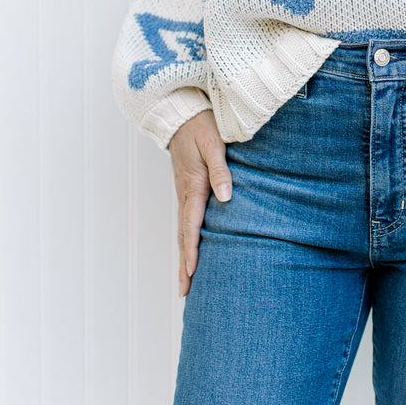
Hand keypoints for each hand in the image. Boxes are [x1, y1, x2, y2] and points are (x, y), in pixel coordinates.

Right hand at [168, 109, 231, 295]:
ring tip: (185, 280)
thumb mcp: (213, 142)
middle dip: (184, 264)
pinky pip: (185, 219)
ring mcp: (183, 191)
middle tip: (184, 292)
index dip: (192, 250)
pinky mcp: (185, 187)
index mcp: (193, 184)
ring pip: (183, 229)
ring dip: (184, 254)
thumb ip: (220, 169)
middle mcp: (185, 192)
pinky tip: (190, 248)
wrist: (179, 112)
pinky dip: (185, 239)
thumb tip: (226, 197)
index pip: (192, 225)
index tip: (192, 273)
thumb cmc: (200, 125)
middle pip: (184, 235)